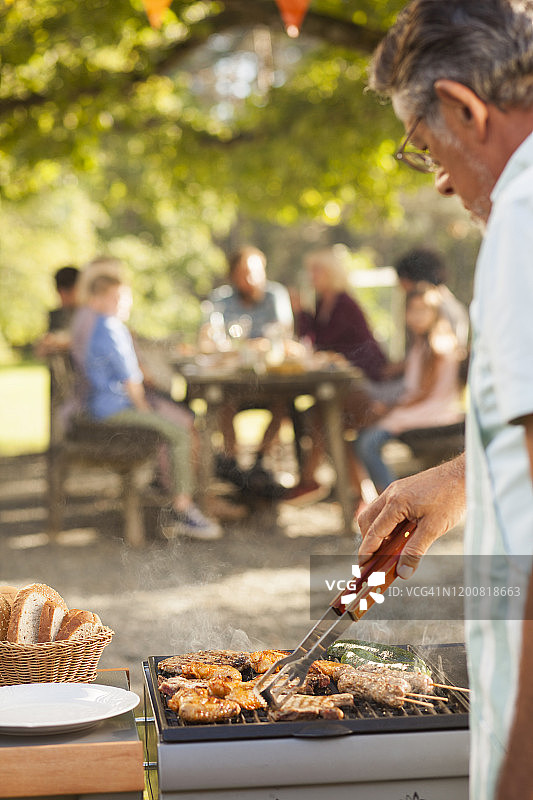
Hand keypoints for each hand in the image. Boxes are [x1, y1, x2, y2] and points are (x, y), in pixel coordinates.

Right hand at [357, 455, 465, 577]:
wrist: (463, 474)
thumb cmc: (451, 498)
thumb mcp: (434, 528)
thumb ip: (415, 551)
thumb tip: (403, 572)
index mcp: (396, 503)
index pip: (374, 532)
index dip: (367, 551)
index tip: (362, 567)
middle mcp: (391, 494)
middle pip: (367, 520)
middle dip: (368, 541)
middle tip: (374, 559)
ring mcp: (396, 489)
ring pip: (375, 512)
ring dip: (376, 531)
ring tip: (387, 548)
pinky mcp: (402, 488)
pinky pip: (386, 507)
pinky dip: (386, 522)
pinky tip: (399, 533)